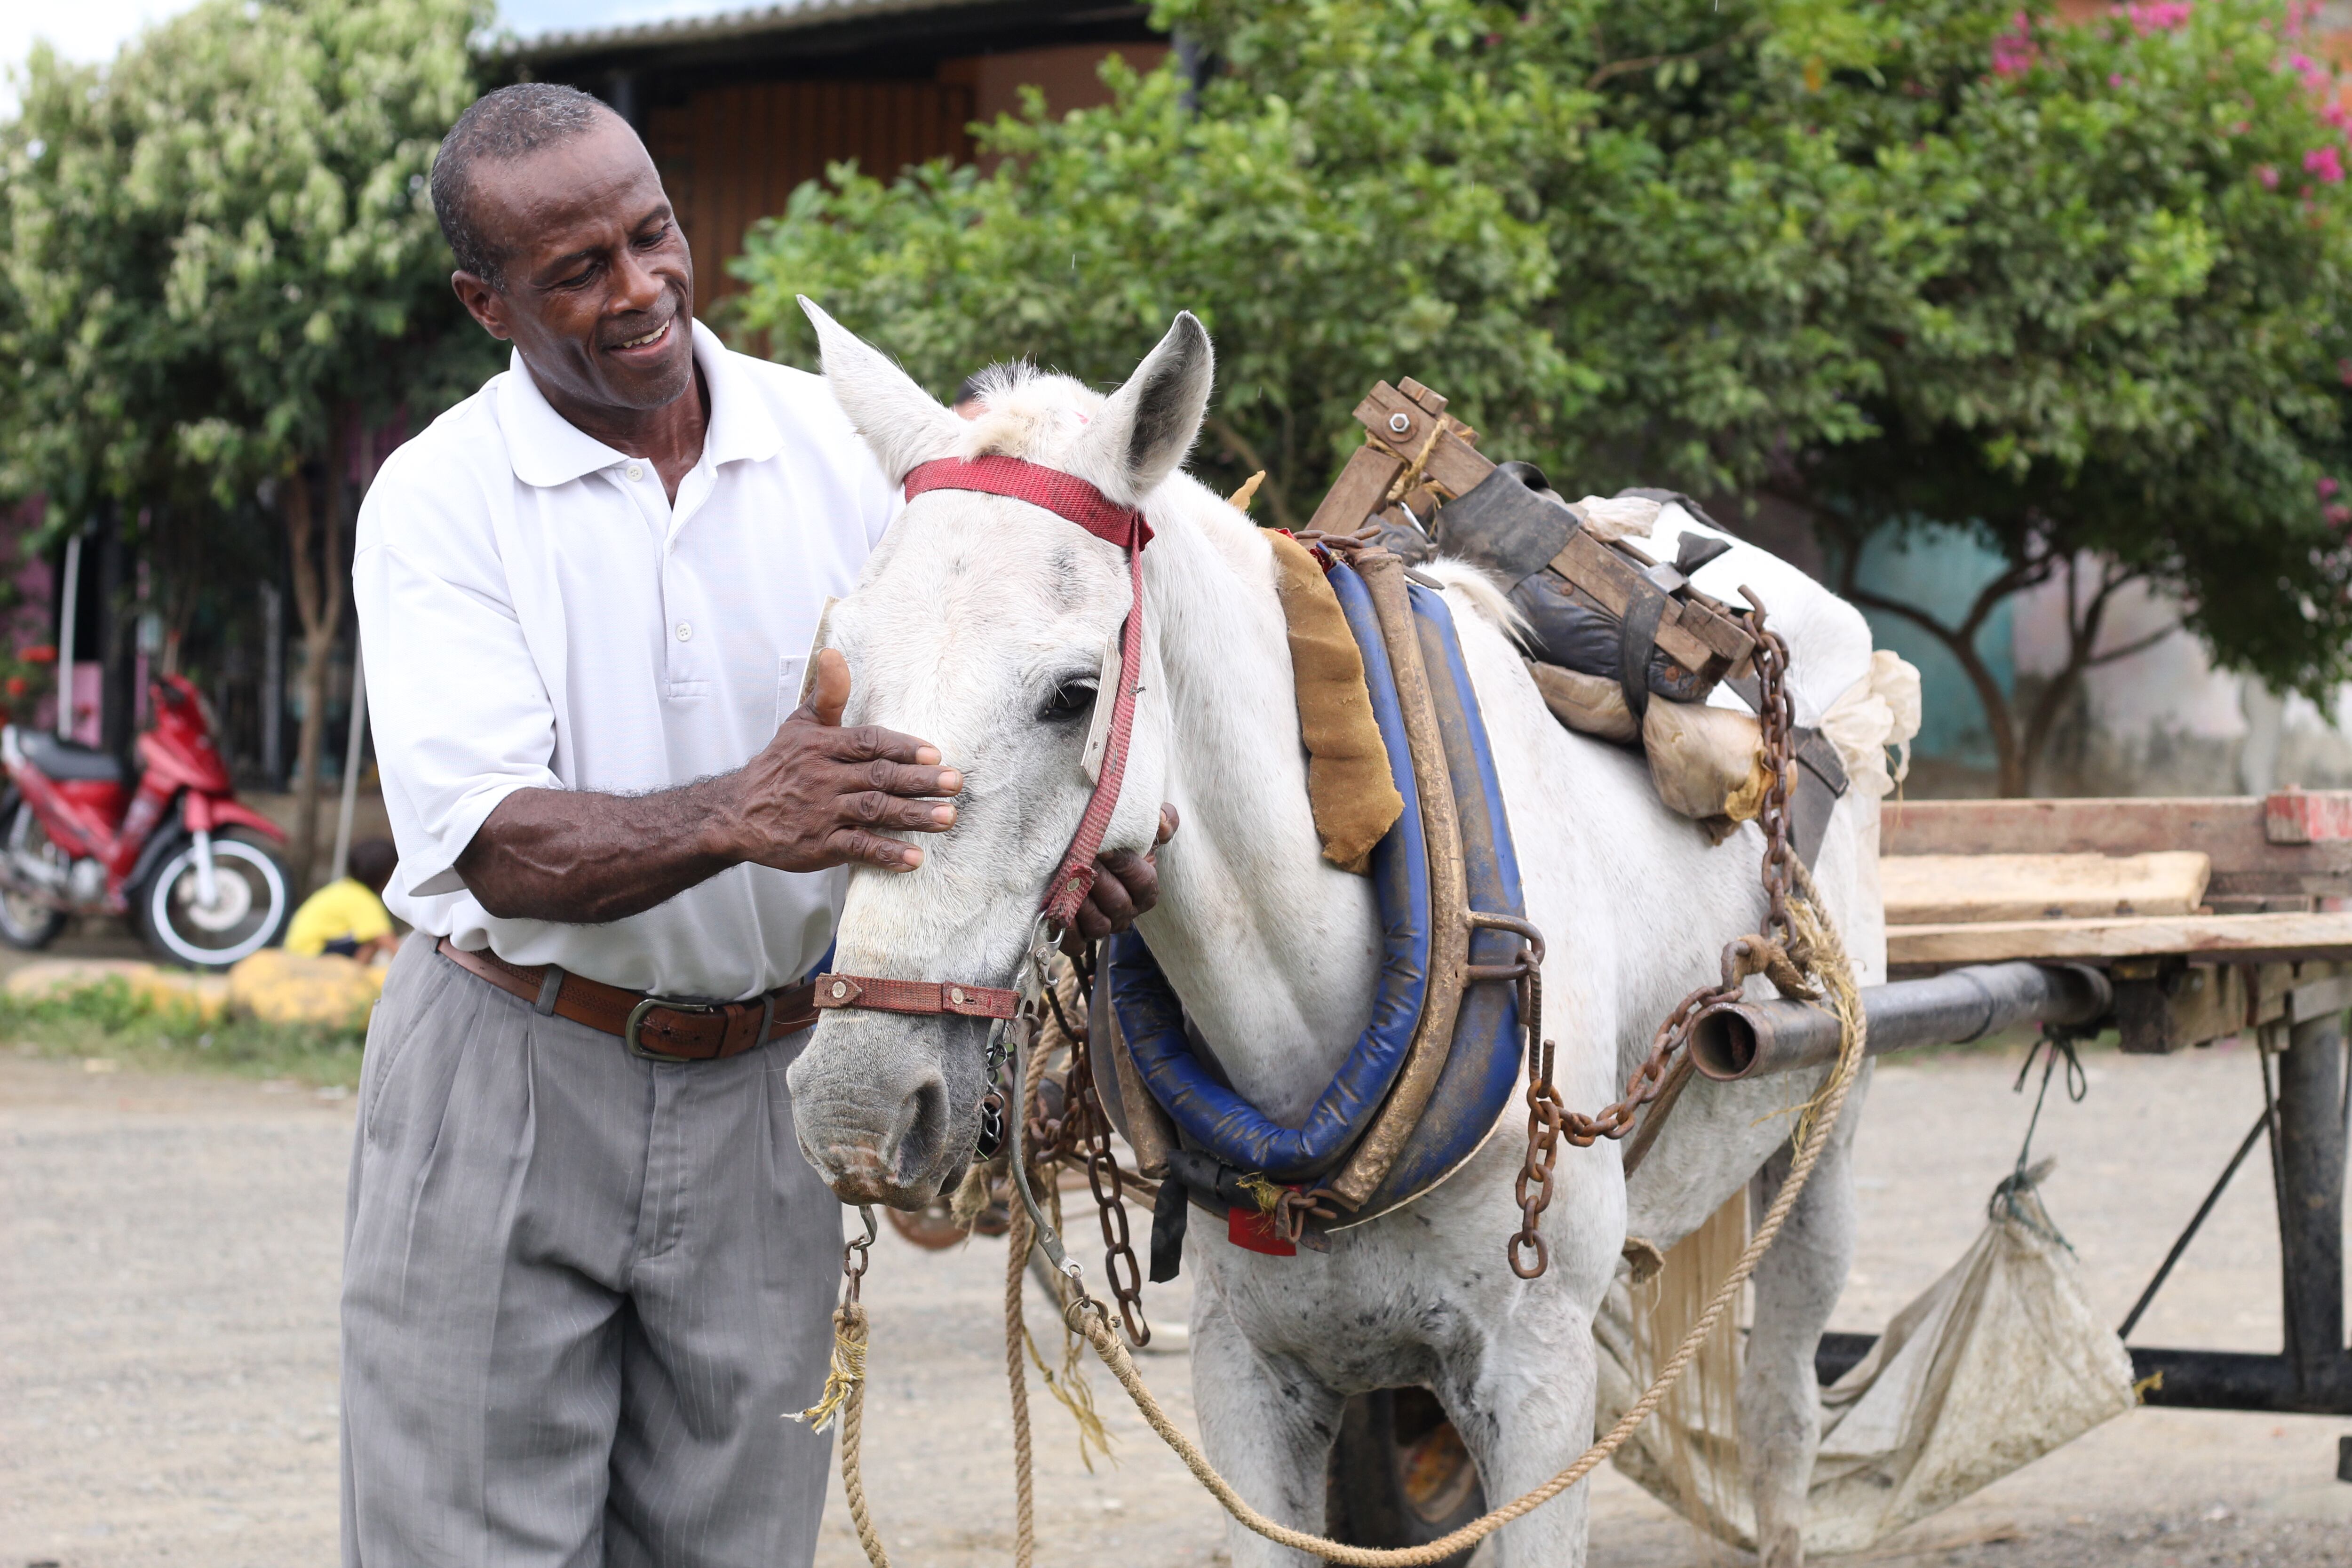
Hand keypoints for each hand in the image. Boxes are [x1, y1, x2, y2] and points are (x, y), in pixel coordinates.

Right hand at [724, 648, 962, 872]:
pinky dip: (886, 854)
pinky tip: (914, 858)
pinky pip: (857, 848)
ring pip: (873, 811)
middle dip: (919, 780)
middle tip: (954, 782)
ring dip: (912, 815)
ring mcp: (823, 813)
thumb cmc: (779, 766)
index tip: (934, 753)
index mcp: (822, 746)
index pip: (867, 742)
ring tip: (946, 817)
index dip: (901, 747)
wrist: (737, 814)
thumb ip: (827, 694)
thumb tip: (833, 654)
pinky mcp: (820, 845)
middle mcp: (824, 778)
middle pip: (878, 776)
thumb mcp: (799, 724)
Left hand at [1063, 804, 1178, 954]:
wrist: (1071, 857)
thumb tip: (1161, 820)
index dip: (1125, 865)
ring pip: (1099, 925)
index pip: (1144, 883)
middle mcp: (1125, 914)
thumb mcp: (1139, 831)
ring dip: (1081, 902)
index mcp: (1145, 891)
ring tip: (1065, 879)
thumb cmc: (1110, 843)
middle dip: (1099, 880)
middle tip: (1080, 858)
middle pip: (1119, 904)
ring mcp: (1101, 929)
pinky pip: (1075, 944)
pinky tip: (1054, 909)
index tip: (1103, 847)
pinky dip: (1065, 929)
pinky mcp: (1077, 940)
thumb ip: (1162, 820)